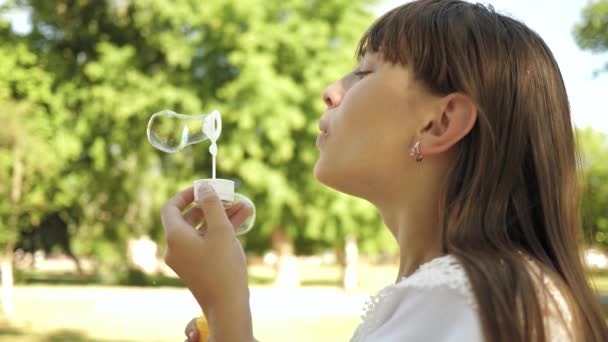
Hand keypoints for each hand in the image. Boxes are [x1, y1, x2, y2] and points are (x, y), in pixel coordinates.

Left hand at [161, 184, 252, 340]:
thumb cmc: (223, 267)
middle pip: (190, 218)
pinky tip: (242, 221)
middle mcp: (176, 247)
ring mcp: (187, 258)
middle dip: (212, 205)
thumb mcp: (221, 231)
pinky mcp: (198, 266)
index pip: (171, 207)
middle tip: (230, 196)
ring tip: (244, 207)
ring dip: (221, 217)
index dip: (186, 194)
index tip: (204, 188)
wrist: (227, 305)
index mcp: (175, 237)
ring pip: (202, 230)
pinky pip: (207, 242)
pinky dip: (221, 231)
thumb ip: (212, 206)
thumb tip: (204, 187)